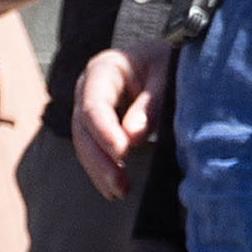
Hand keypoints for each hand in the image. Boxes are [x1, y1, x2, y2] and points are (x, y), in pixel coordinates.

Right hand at [74, 40, 163, 200]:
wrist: (166, 59)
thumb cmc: (168, 62)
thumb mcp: (166, 75)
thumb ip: (151, 104)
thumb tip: (133, 138)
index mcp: (103, 69)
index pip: (94, 105)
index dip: (105, 131)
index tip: (122, 153)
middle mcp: (88, 88)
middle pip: (83, 128)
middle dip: (100, 159)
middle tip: (120, 185)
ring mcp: (87, 107)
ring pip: (85, 144)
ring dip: (100, 171)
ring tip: (120, 192)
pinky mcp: (96, 125)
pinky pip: (93, 150)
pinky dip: (102, 171)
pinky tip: (115, 190)